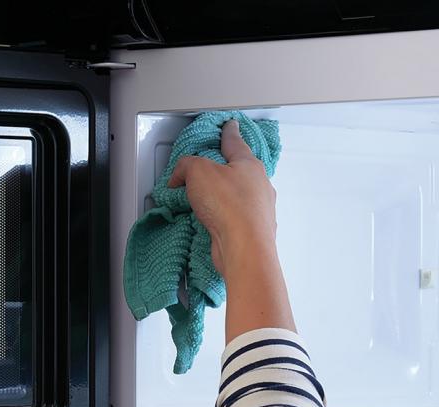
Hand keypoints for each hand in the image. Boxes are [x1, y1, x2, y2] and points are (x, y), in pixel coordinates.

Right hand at [167, 119, 293, 340]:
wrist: (244, 249)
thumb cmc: (230, 208)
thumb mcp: (198, 172)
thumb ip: (186, 166)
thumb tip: (180, 175)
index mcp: (250, 165)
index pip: (235, 142)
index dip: (229, 132)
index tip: (230, 125)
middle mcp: (259, 187)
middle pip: (239, 170)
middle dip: (225, 168)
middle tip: (210, 167)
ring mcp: (258, 211)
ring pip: (238, 196)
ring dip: (222, 196)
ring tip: (204, 200)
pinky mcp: (252, 232)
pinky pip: (234, 218)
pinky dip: (222, 217)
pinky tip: (211, 222)